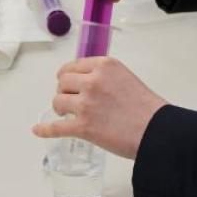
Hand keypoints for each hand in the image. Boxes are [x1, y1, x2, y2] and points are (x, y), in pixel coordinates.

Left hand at [32, 57, 166, 159]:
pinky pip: (57, 127)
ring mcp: (86, 103)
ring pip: (58, 101)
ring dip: (60, 108)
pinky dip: (45, 129)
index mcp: (104, 65)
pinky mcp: (84, 126)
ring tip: (66, 115)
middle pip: (62, 82)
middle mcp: (92, 80)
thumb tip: (86, 82)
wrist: (158, 131)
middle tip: (70, 101)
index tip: (67, 83)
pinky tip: (38, 130)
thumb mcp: (125, 77)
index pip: (73, 66)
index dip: (67, 76)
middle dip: (64, 91)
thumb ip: (104, 76)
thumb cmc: (147, 107)